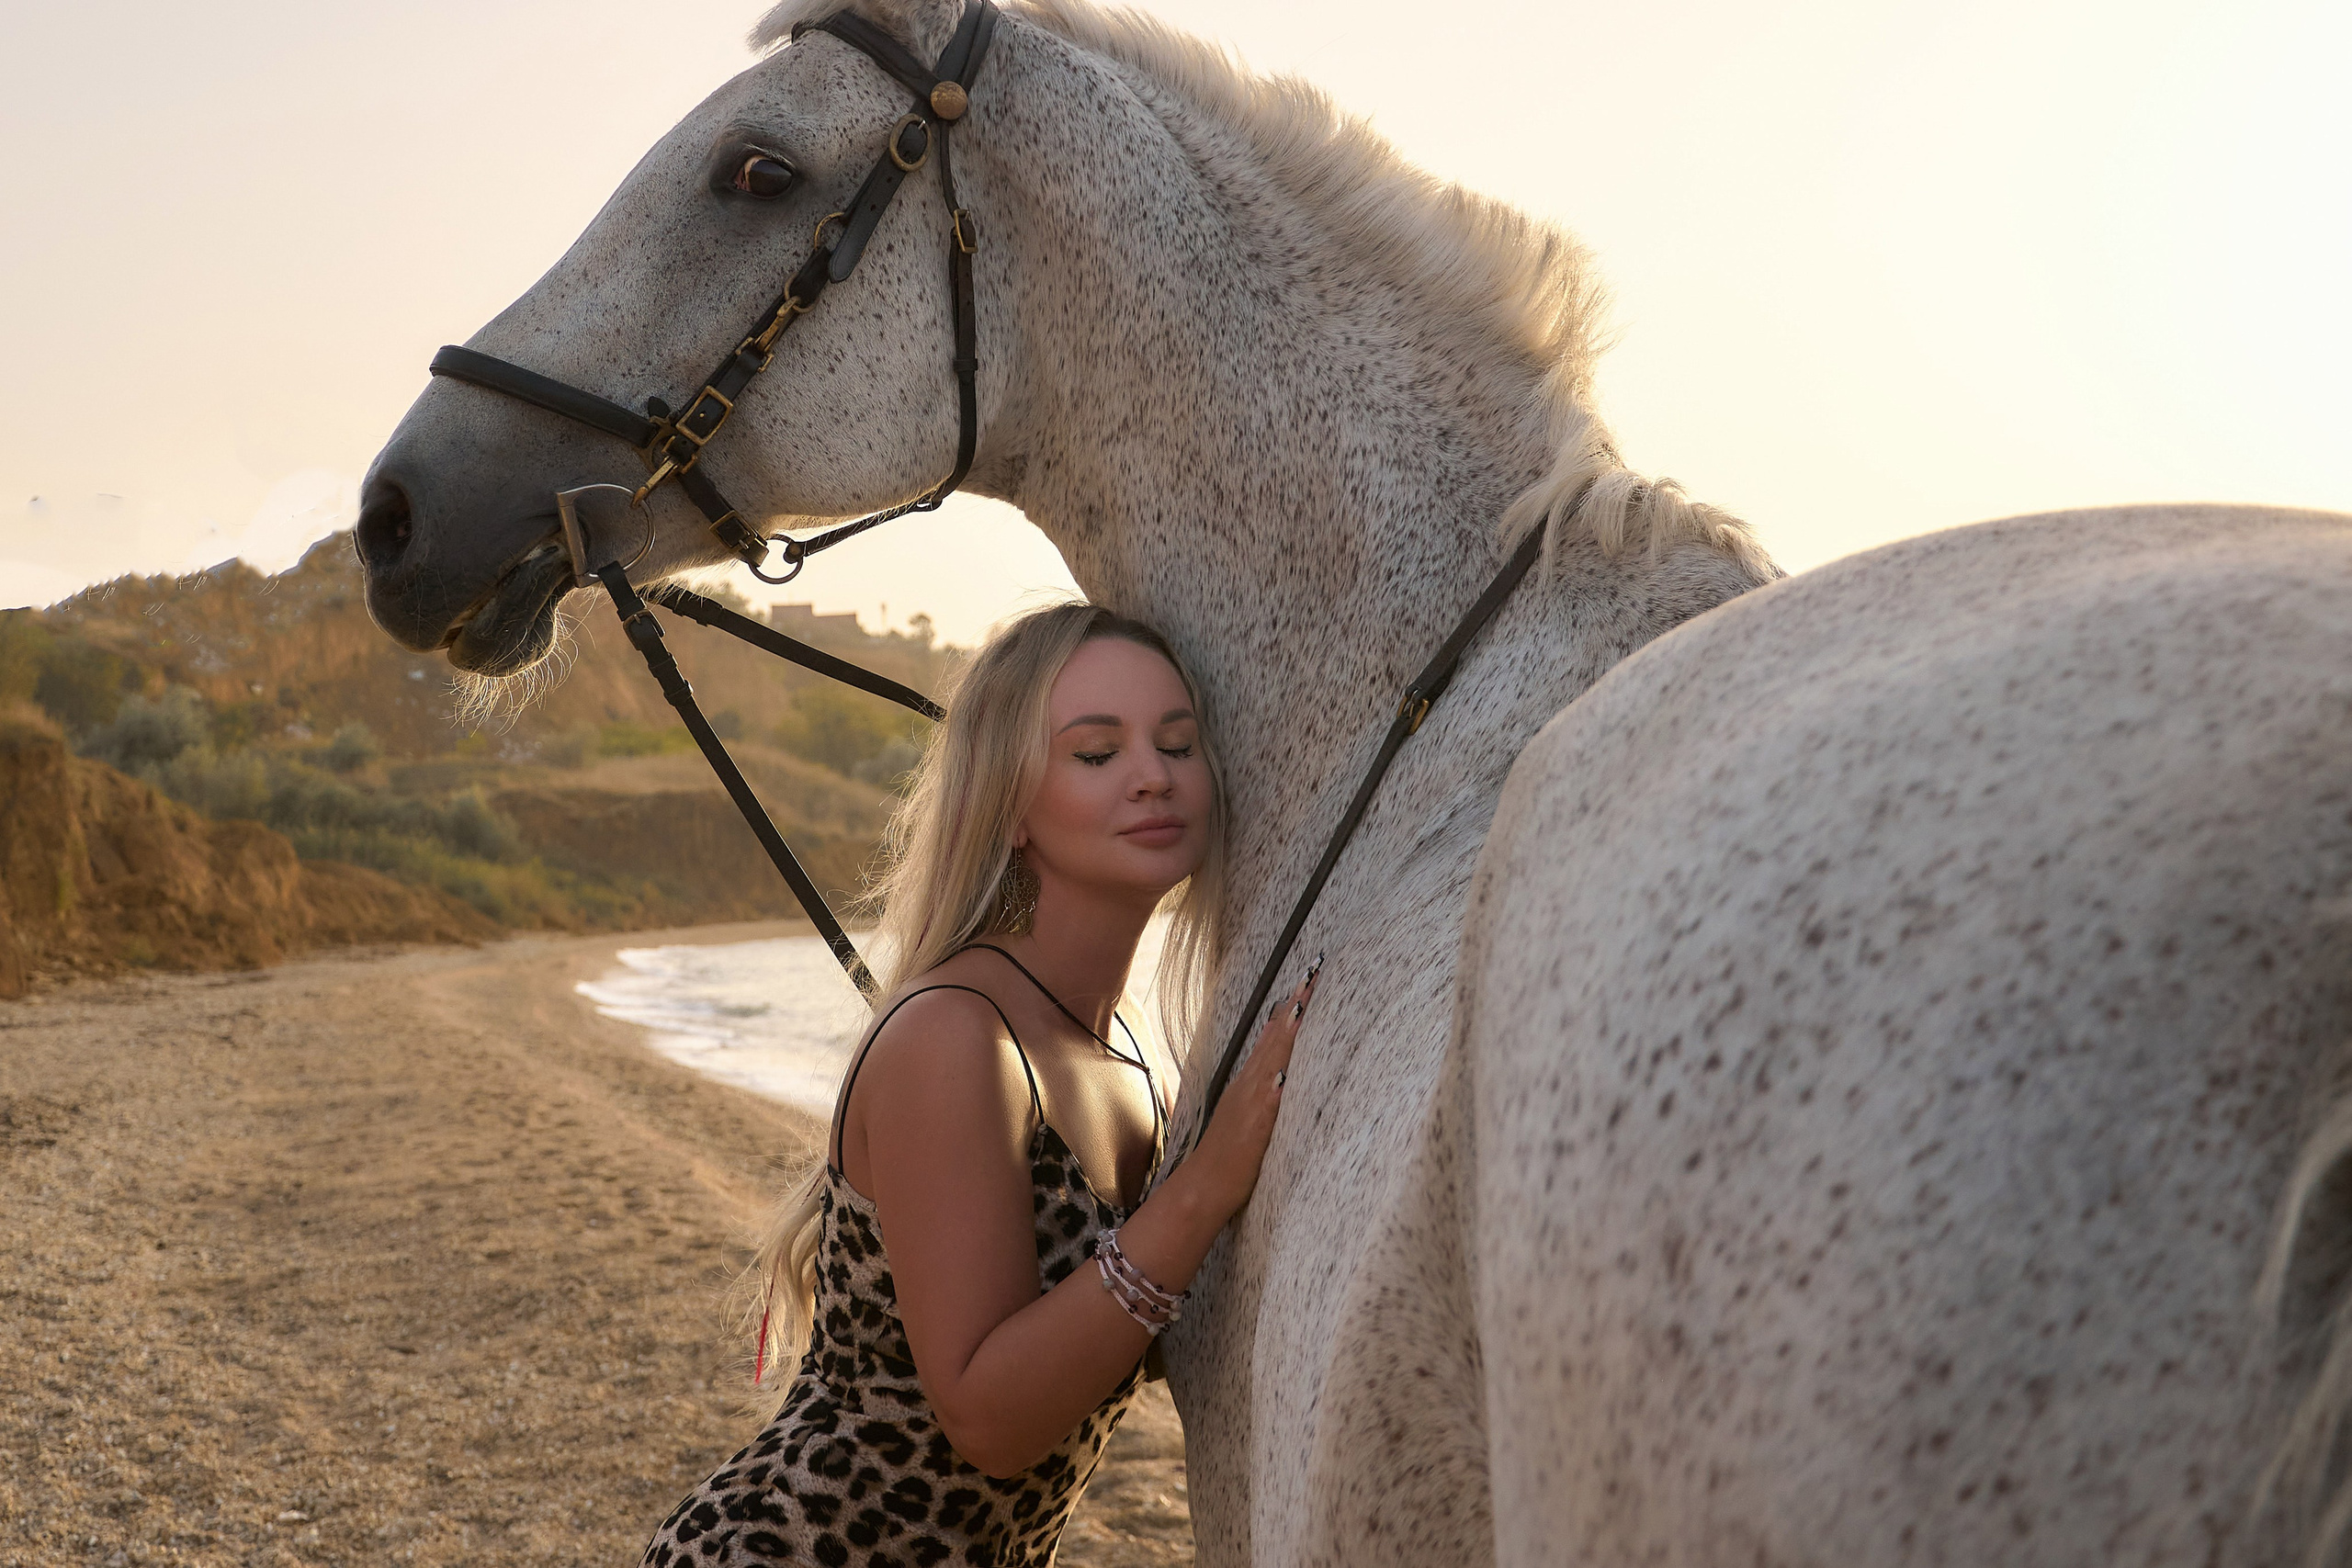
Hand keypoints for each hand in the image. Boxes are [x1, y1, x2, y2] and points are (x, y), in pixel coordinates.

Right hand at [1183, 955, 1319, 1221]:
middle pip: (1275, 1039)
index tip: (1307, 984)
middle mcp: (1249, 1087)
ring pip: (1272, 1058)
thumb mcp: (1246, 1117)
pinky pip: (1268, 1097)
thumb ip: (1263, 1092)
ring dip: (1288, 1030)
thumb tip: (1284, 1071)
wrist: (1201, 1189)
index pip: (1272, 1039)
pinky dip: (1276, 1077)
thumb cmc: (1227, 1159)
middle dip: (1294, 1008)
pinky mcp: (1254, 1125)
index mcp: (1249, 1084)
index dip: (1289, 1012)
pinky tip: (1287, 1063)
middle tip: (1313, 977)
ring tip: (1304, 1002)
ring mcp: (1250, 1103)